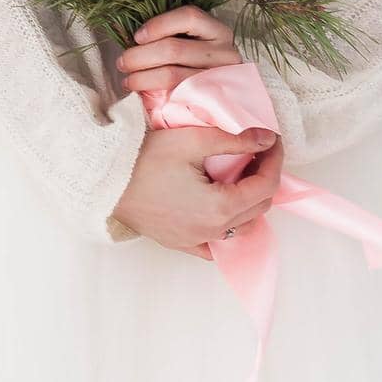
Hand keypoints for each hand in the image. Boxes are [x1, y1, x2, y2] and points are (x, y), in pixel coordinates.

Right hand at [111, 125, 282, 258]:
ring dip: (250, 199)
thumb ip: (234, 140)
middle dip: (266, 176)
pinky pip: (216, 242)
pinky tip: (223, 207)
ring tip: (243, 171)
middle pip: (258, 207)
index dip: (275, 160)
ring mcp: (196, 242)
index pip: (265, 186)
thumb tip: (266, 139)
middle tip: (260, 149)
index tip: (273, 138)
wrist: (106, 181)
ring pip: (240, 226)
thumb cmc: (146, 159)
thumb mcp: (193, 141)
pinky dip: (228, 225)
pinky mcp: (181, 243)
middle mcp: (213, 232)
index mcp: (220, 208)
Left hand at [115, 3, 243, 93]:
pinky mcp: (210, 101)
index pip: (190, 17)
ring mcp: (219, 79)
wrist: (208, 101)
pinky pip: (176, 94)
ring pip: (173, 74)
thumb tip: (134, 35)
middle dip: (141, 56)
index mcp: (218, 30)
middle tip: (122, 62)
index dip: (160, 24)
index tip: (137, 36)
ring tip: (127, 79)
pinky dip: (153, 90)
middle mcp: (225, 52)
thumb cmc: (189, 65)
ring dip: (142, 76)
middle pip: (175, 48)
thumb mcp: (185, 43)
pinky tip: (140, 90)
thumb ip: (167, 35)